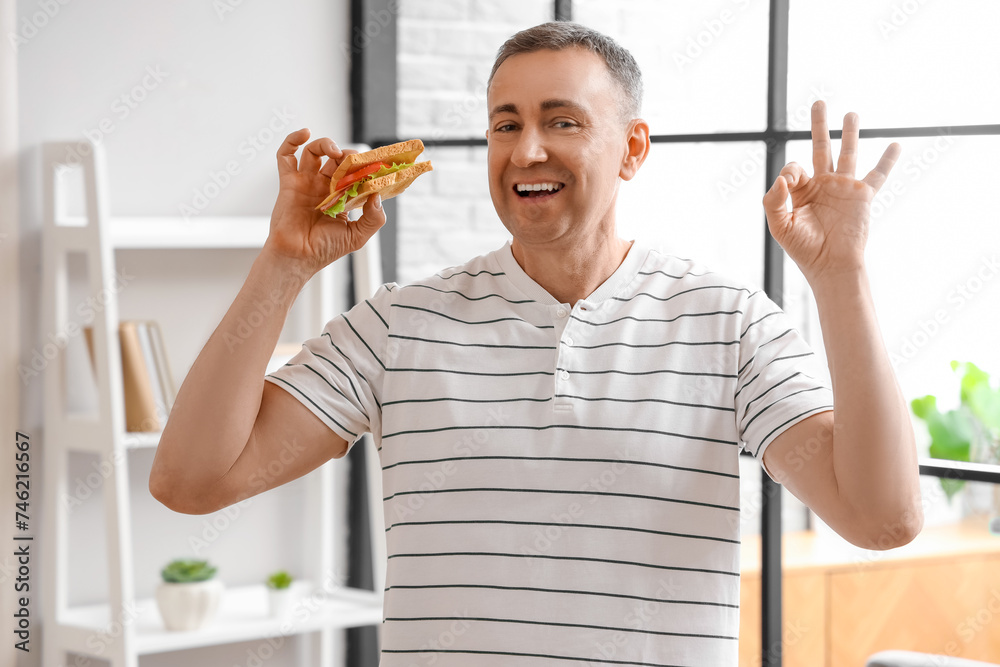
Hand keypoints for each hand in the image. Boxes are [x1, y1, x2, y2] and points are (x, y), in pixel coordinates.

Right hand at [262, 129, 385, 277]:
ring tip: (334, 151)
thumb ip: (373, 218)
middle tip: (354, 161)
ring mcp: (306, 182)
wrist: (298, 257)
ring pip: (314, 152)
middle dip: (347, 155)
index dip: (364, 166)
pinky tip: (304, 134)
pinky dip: (292, 140)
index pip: (355, 173)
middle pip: (336, 159)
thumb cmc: (324, 249)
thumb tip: (377, 196)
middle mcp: (324, 186)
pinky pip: (286, 156)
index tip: (376, 162)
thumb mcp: (357, 236)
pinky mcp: (289, 182)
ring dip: (325, 144)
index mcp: (341, 196)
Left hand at [762, 101, 900, 284]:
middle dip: (819, 125)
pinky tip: (895, 145)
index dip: (791, 171)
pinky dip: (887, 160)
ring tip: (851, 113)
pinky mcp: (862, 196)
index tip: (791, 183)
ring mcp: (843, 188)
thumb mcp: (780, 225)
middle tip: (818, 102)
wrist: (831, 265)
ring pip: (847, 153)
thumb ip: (774, 200)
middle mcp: (822, 185)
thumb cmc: (803, 248)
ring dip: (850, 133)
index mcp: (800, 190)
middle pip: (820, 147)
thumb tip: (781, 176)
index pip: (794, 167)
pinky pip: (877, 175)